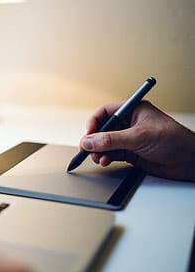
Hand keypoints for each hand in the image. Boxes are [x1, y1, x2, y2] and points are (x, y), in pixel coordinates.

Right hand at [80, 100, 194, 180]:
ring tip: (99, 158)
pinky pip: (111, 153)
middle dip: (95, 140)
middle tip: (89, 149)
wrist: (190, 161)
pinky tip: (105, 161)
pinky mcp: (130, 152)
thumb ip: (111, 140)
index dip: (94, 123)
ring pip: (105, 143)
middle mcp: (130, 123)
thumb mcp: (139, 137)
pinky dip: (105, 157)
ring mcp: (129, 139)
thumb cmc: (175, 140)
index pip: (105, 112)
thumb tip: (89, 141)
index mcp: (133, 110)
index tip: (88, 135)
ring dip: (99, 151)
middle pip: (103, 129)